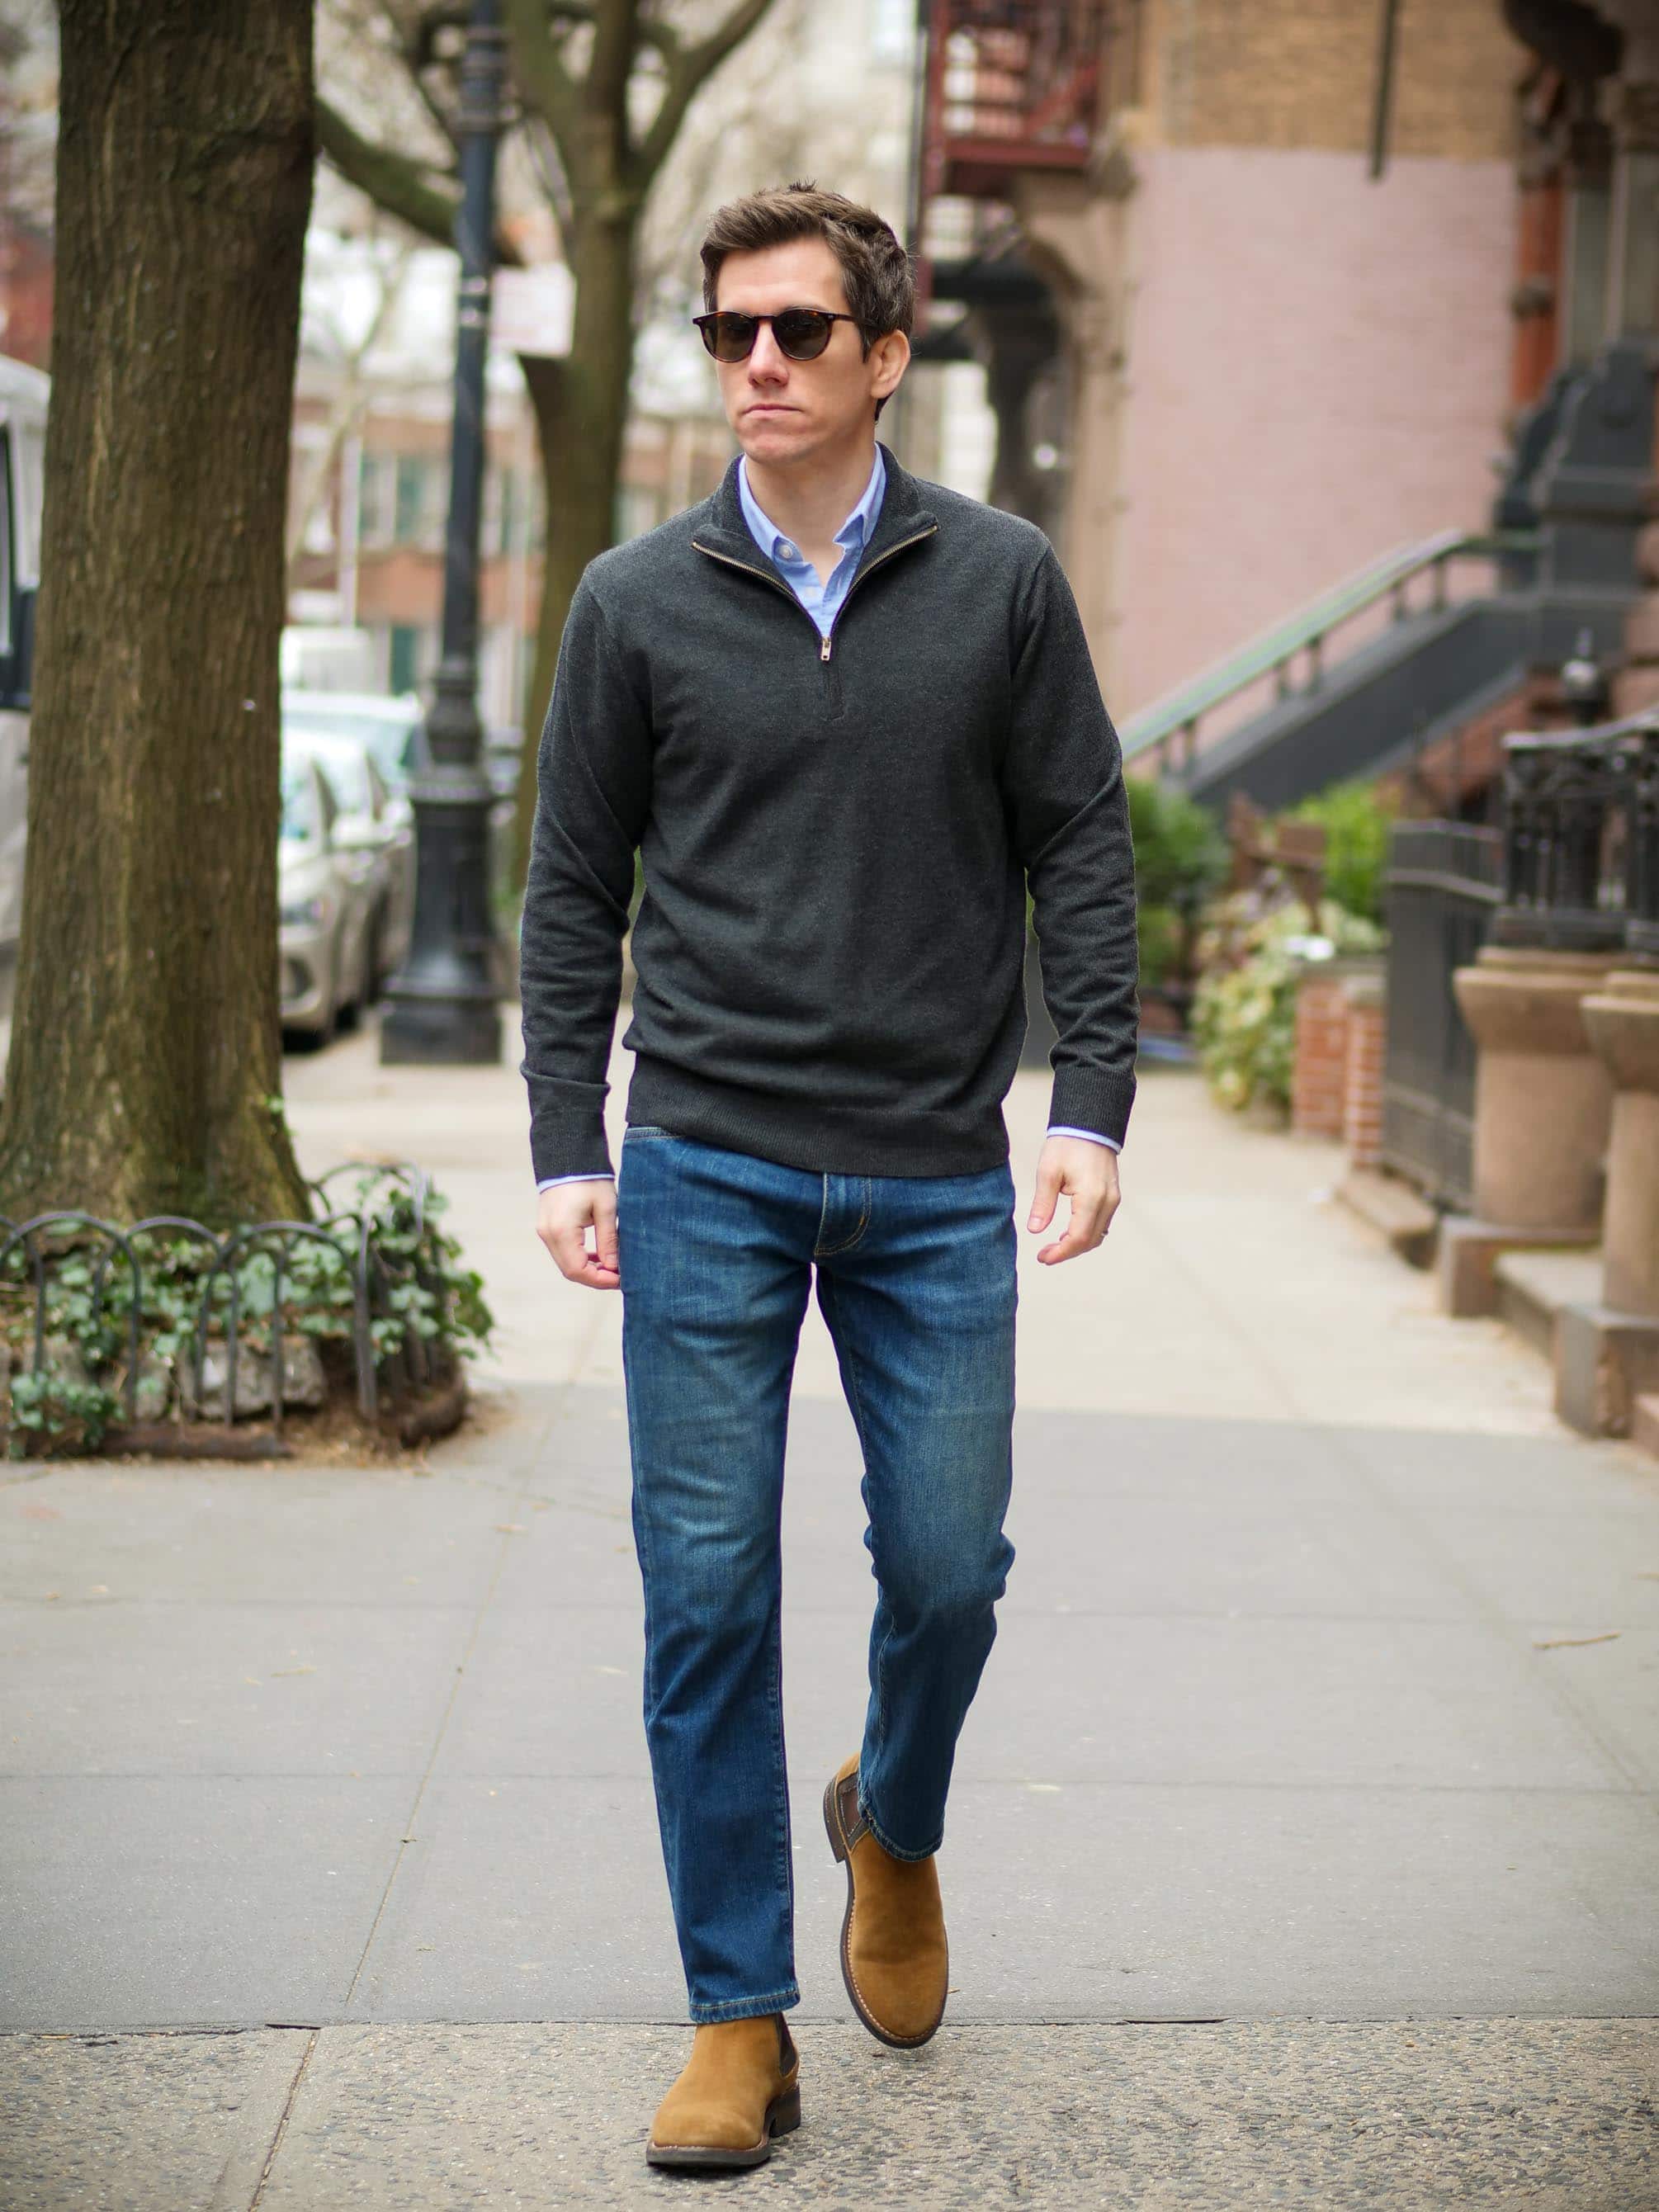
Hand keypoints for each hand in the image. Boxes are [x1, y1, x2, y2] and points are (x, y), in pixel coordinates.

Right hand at [536, 1178, 619, 1290]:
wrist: (568, 1156)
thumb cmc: (591, 1179)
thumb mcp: (606, 1209)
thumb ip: (609, 1240)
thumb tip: (614, 1267)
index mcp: (562, 1230)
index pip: (578, 1270)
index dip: (600, 1280)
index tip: (621, 1279)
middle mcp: (548, 1234)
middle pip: (570, 1271)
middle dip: (596, 1278)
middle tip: (620, 1276)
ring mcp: (545, 1231)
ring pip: (566, 1264)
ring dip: (588, 1270)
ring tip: (613, 1267)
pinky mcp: (547, 1228)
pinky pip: (563, 1252)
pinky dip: (580, 1259)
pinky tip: (599, 1256)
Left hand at [1026, 1136, 1120, 1265]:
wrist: (1089, 1125)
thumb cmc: (1067, 1144)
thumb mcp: (1048, 1172)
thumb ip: (1043, 1203)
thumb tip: (1035, 1230)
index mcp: (1091, 1197)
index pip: (1078, 1237)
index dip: (1061, 1253)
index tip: (1043, 1258)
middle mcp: (1107, 1202)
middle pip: (1089, 1241)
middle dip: (1067, 1252)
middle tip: (1044, 1255)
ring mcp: (1113, 1200)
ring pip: (1098, 1235)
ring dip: (1076, 1245)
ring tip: (1053, 1246)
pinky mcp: (1112, 1196)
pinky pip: (1101, 1224)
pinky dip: (1085, 1234)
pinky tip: (1067, 1233)